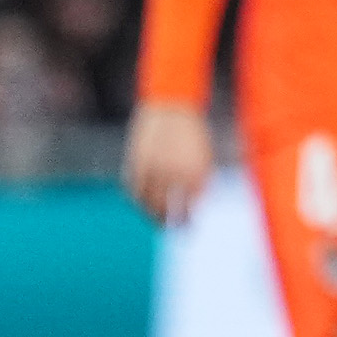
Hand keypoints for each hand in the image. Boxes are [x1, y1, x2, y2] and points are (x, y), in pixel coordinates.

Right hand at [123, 101, 213, 225]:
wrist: (173, 109)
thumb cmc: (193, 136)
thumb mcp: (203, 159)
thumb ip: (199, 184)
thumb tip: (191, 209)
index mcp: (195, 173)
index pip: (188, 207)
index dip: (187, 220)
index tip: (187, 225)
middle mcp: (173, 173)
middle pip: (165, 208)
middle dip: (167, 221)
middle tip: (168, 227)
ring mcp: (153, 168)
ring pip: (146, 201)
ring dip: (149, 213)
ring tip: (155, 218)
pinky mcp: (136, 161)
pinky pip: (133, 188)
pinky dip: (136, 197)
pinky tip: (142, 201)